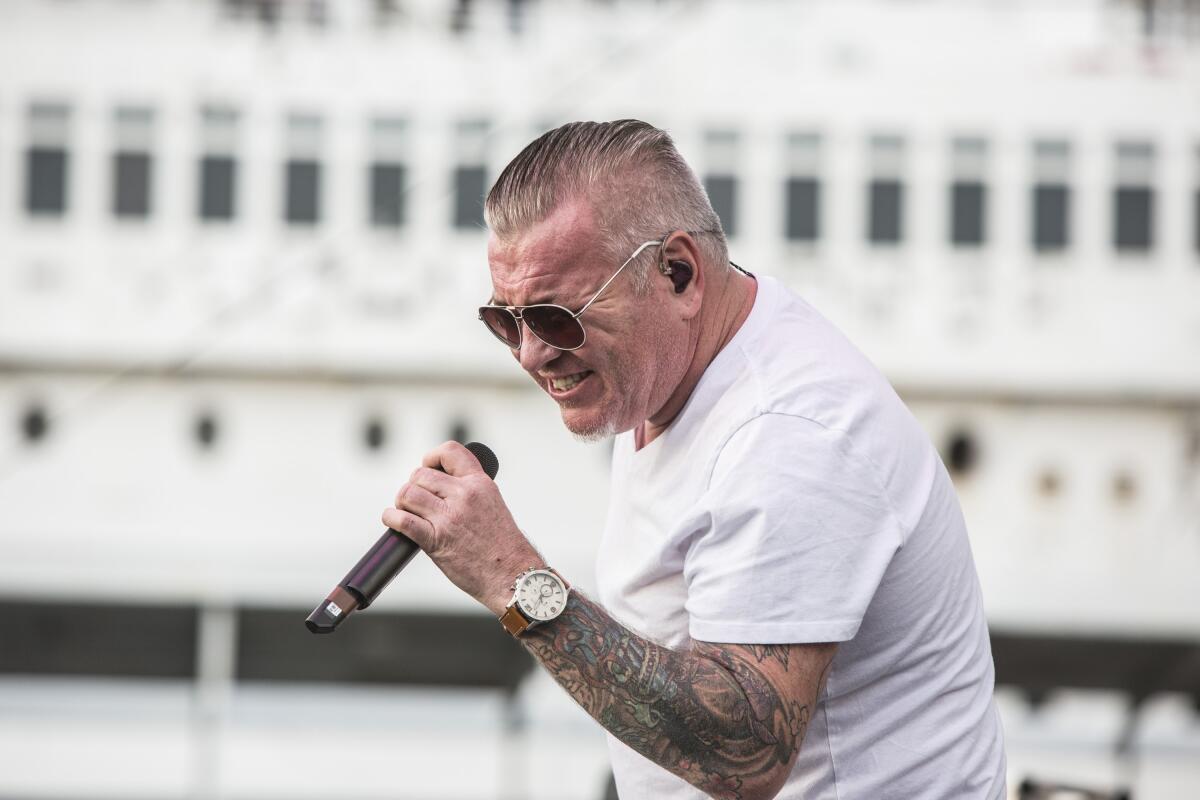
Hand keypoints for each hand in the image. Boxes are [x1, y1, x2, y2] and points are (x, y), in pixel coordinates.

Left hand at [382, 441, 542, 615]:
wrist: (511, 574)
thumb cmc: (502, 546)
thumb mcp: (492, 504)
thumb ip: (469, 491)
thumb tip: (440, 486)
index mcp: (480, 484)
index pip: (450, 452)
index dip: (432, 457)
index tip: (428, 467)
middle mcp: (465, 496)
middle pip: (421, 475)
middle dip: (413, 486)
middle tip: (417, 502)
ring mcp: (450, 517)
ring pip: (408, 494)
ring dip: (402, 502)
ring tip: (407, 512)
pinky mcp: (436, 540)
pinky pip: (403, 520)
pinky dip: (392, 518)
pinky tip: (393, 521)